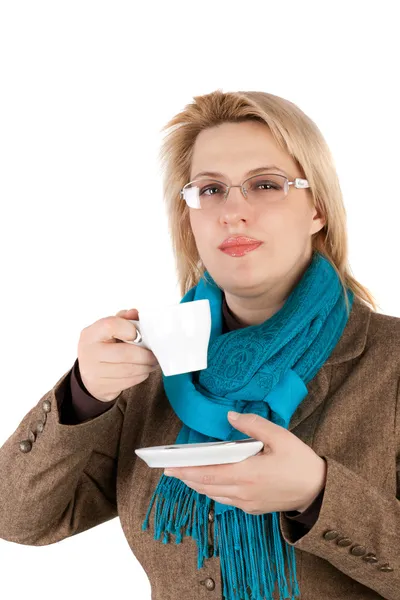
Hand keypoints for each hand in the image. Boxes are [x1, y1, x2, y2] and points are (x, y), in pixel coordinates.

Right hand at [77, 308, 158, 401]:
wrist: (89, 372)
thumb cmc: (103, 346)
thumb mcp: (108, 330)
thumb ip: (123, 319)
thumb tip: (135, 313)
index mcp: (91, 334)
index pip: (111, 325)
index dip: (129, 328)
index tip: (138, 334)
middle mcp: (89, 353)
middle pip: (125, 353)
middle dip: (145, 355)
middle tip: (155, 354)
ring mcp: (94, 372)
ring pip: (129, 370)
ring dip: (146, 366)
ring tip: (152, 362)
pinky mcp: (103, 386)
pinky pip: (129, 381)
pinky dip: (141, 375)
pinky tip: (144, 370)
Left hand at [164, 411, 326, 514]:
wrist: (318, 491)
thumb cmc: (300, 462)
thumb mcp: (280, 437)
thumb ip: (253, 425)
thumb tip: (231, 416)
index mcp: (248, 474)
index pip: (209, 473)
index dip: (187, 470)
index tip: (170, 466)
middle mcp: (244, 492)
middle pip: (206, 486)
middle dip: (186, 477)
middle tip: (169, 469)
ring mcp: (248, 503)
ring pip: (214, 495)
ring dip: (198, 485)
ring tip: (185, 473)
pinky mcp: (253, 508)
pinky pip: (226, 500)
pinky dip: (213, 491)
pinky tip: (210, 482)